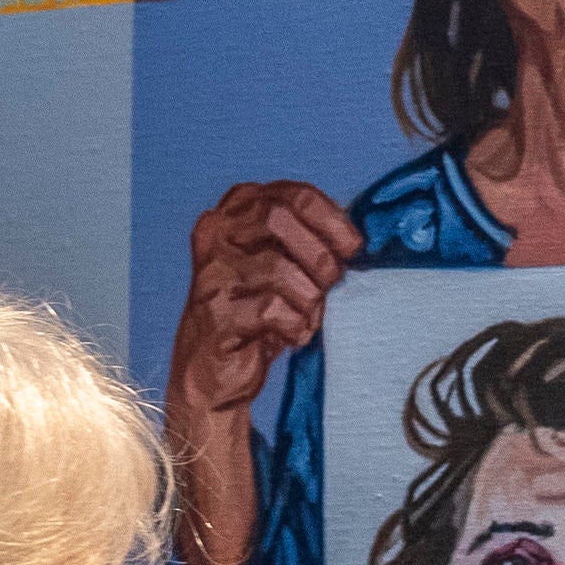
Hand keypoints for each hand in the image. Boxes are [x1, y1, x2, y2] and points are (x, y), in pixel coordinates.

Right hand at [166, 182, 361, 420]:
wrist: (218, 369)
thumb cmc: (259, 312)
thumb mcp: (287, 265)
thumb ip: (311, 241)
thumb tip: (352, 240)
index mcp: (236, 210)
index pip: (293, 195)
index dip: (331, 219)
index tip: (352, 247)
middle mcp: (217, 233)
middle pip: (278, 218)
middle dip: (318, 254)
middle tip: (329, 283)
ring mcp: (212, 272)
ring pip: (278, 268)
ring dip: (308, 299)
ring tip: (305, 316)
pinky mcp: (215, 313)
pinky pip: (272, 310)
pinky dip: (295, 326)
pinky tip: (291, 334)